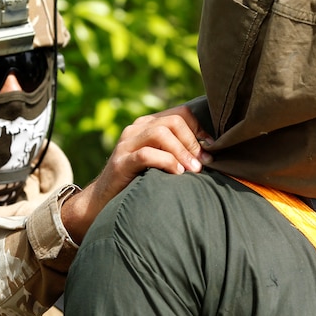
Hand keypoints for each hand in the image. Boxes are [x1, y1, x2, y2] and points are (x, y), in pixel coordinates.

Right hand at [61, 105, 213, 243]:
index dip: (200, 130)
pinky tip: (177, 173)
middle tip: (204, 162)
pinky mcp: (121, 162)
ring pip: (160, 133)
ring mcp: (126, 144)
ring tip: (193, 170)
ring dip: (182, 151)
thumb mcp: (161, 162)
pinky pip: (147, 154)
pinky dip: (166, 162)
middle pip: (173, 121)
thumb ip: (178, 152)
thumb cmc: (140, 182)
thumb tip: (211, 154)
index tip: (211, 149)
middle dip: (192, 141)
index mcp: (148, 125)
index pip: (181, 114)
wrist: (104, 201)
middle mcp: (136, 129)